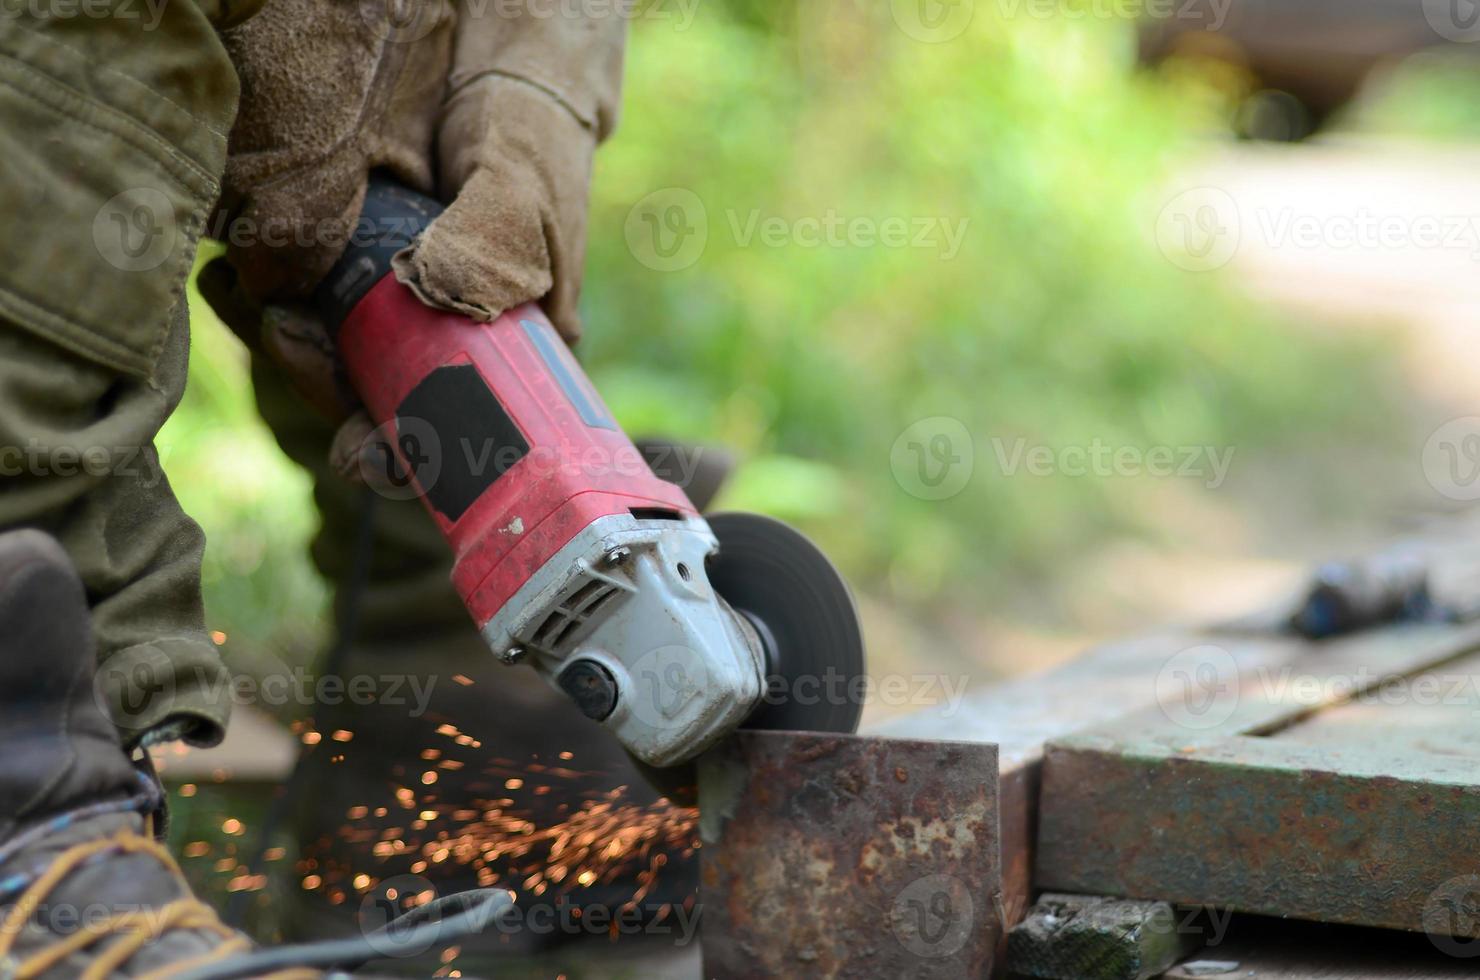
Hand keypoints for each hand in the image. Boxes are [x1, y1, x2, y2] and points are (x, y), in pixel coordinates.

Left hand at [202, 0, 625, 477]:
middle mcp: (449, 343)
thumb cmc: (528, 136)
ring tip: (248, 297)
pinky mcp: (352, 272)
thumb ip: (492, 240)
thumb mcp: (523, 186)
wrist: (495, 73)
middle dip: (328, 386)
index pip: (462, 434)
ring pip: (338, 363)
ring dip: (290, 345)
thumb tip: (435, 290)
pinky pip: (306, 304)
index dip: (413, 458)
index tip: (368, 454)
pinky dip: (266, 295)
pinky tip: (236, 274)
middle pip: (383, 406)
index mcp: (507, 351)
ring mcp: (398, 310)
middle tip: (290, 332)